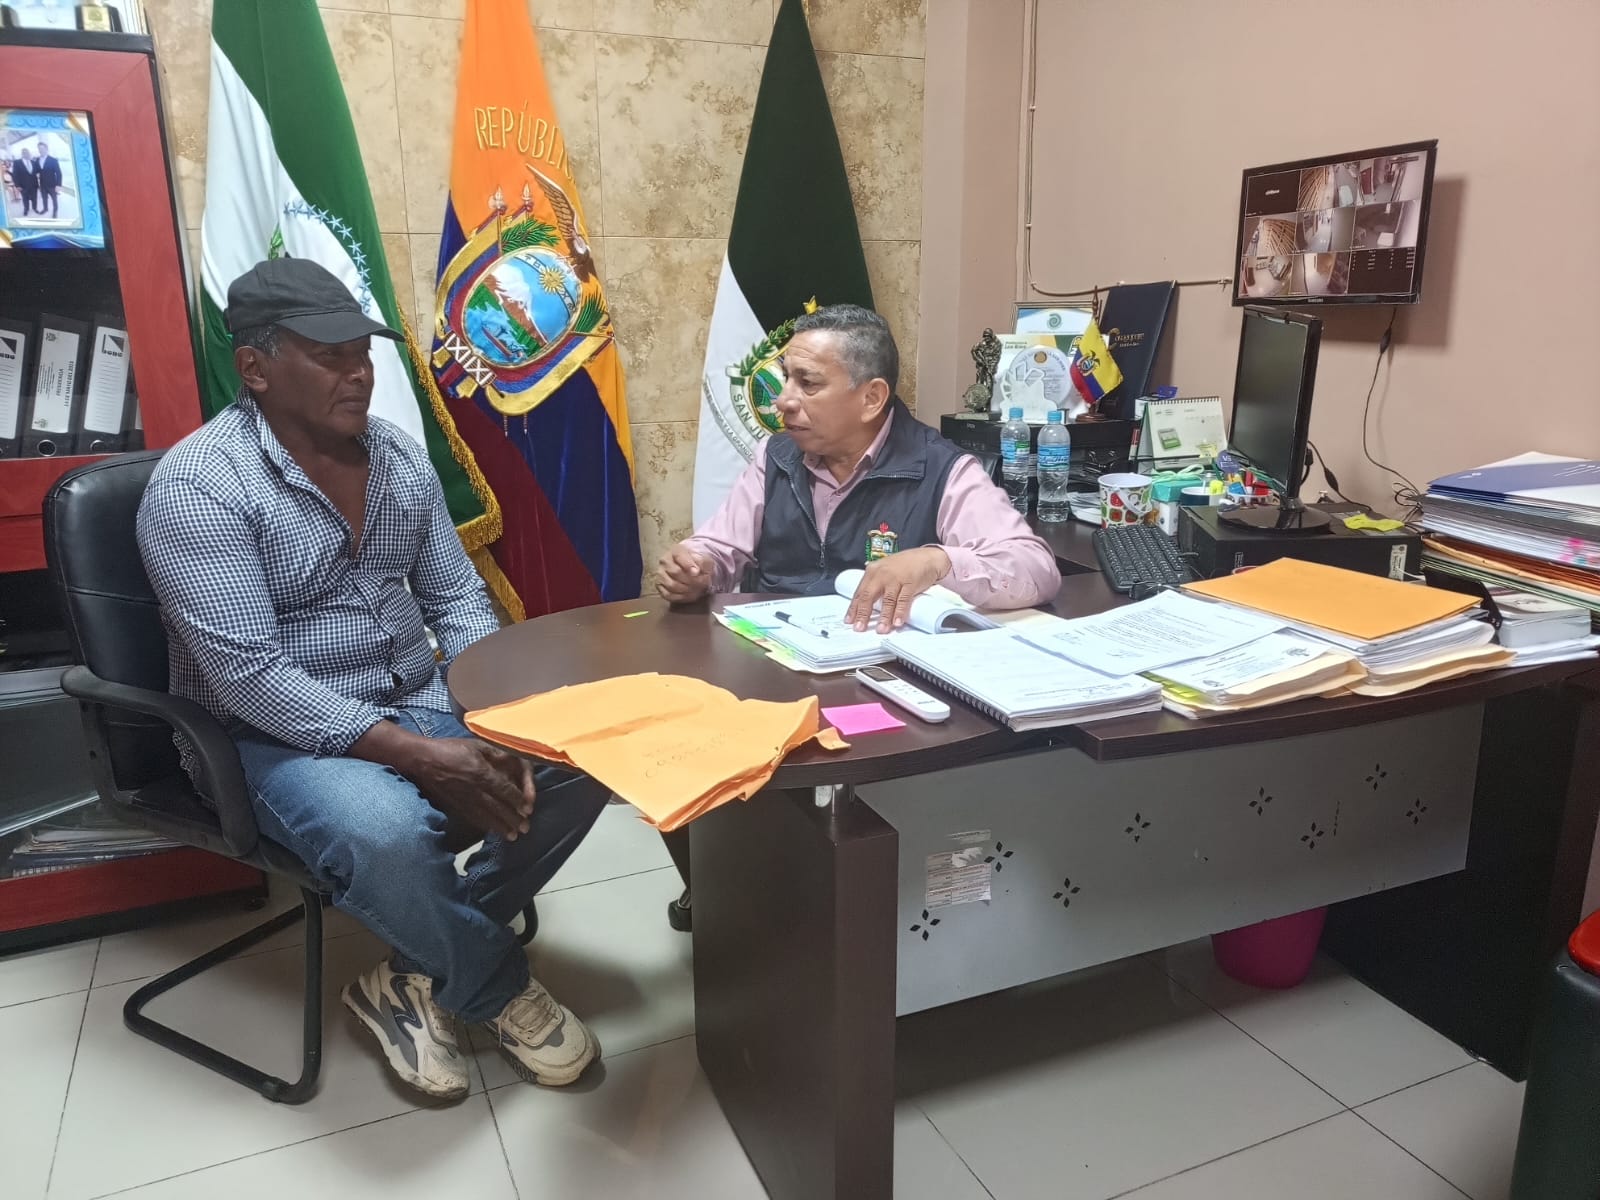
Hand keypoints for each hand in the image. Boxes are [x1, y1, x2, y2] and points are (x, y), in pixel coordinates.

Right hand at [404, 738, 536, 840]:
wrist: (423, 760)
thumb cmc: (451, 749)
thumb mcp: (477, 745)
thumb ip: (497, 754)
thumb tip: (514, 761)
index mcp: (482, 773)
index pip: (504, 790)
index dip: (517, 800)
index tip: (527, 809)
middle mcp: (475, 789)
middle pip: (498, 808)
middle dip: (513, 819)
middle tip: (525, 829)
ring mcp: (464, 800)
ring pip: (486, 816)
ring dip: (500, 827)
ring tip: (513, 836)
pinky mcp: (455, 805)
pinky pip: (473, 818)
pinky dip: (485, 826)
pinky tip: (492, 831)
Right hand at [656, 543, 713, 603]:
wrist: (690, 569)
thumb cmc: (696, 563)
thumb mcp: (704, 559)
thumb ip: (703, 563)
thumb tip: (695, 572)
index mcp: (676, 550)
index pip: (679, 556)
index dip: (688, 565)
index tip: (697, 572)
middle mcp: (665, 561)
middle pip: (676, 572)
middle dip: (692, 580)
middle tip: (703, 583)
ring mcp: (660, 574)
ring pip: (672, 585)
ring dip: (687, 590)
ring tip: (697, 589)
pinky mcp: (659, 586)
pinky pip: (668, 595)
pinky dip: (681, 597)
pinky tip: (690, 594)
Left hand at [844, 547, 951, 632]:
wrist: (927, 557)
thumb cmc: (905, 565)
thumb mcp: (885, 571)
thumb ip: (876, 585)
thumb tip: (867, 605)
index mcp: (873, 571)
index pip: (859, 592)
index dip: (853, 608)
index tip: (849, 621)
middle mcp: (882, 574)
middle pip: (869, 596)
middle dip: (863, 614)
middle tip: (859, 627)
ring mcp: (896, 578)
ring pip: (887, 600)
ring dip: (884, 617)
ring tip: (881, 629)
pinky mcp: (910, 582)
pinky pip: (903, 599)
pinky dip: (900, 612)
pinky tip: (897, 622)